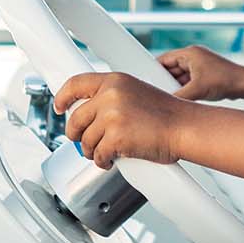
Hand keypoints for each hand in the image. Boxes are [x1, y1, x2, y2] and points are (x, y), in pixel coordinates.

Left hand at [52, 72, 190, 168]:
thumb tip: (90, 112)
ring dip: (93, 151)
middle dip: (77, 134)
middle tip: (83, 141)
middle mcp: (110, 95)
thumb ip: (112, 97)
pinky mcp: (115, 138)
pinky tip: (111, 160)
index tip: (59, 106)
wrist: (184, 127)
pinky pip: (98, 155)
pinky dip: (103, 161)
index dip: (63, 96)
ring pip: (86, 141)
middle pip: (76, 118)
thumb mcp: (136, 92)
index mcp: (115, 80)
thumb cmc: (167, 114)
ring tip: (105, 152)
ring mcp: (111, 116)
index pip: (76, 84)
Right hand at [157, 45, 243, 100]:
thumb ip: (178, 96)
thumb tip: (165, 103)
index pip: (164, 59)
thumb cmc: (224, 80)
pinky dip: (184, 88)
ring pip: (180, 76)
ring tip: (170, 96)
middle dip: (165, 80)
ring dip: (175, 85)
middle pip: (172, 68)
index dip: (154, 69)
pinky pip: (189, 81)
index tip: (147, 79)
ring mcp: (200, 66)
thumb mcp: (196, 90)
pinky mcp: (205, 75)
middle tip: (157, 91)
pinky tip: (182, 97)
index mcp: (190, 53)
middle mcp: (194, 57)